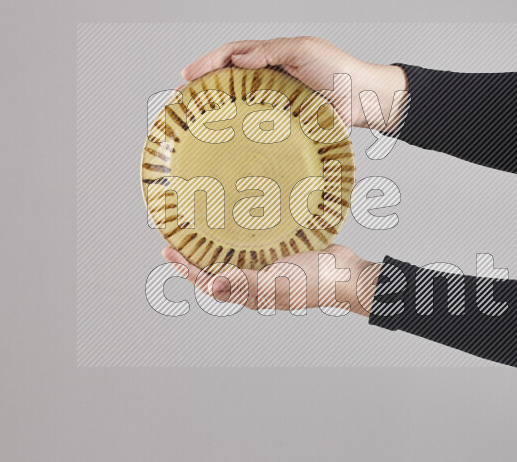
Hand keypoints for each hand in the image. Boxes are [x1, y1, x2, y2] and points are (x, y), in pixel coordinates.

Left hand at [162, 244, 380, 316]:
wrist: (349, 275)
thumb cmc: (315, 282)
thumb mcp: (276, 283)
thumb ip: (244, 284)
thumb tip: (209, 287)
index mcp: (251, 293)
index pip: (209, 282)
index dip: (187, 268)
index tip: (168, 251)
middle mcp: (258, 283)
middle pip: (219, 271)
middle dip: (197, 257)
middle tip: (178, 238)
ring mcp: (272, 269)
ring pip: (237, 258)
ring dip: (219, 246)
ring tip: (203, 229)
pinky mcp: (285, 255)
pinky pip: (258, 247)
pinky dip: (244, 237)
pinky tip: (242, 223)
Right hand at [179, 36, 407, 130]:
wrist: (365, 98)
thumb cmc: (339, 70)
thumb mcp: (303, 50)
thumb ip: (271, 52)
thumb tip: (238, 59)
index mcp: (271, 57)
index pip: (232, 55)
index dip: (207, 64)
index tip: (187, 76)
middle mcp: (269, 79)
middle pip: (228, 81)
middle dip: (202, 89)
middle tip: (180, 101)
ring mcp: (275, 102)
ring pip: (239, 105)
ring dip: (216, 111)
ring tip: (194, 121)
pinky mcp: (285, 124)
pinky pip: (258, 127)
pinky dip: (239, 131)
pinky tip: (226, 139)